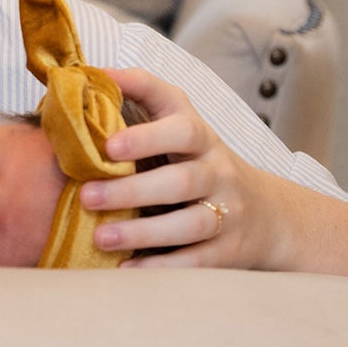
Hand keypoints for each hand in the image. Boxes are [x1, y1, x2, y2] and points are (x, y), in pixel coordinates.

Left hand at [78, 68, 282, 269]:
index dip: (146, 130)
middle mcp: (216, 169)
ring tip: (101, 237)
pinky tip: (127, 269)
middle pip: (182, 177)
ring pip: (192, 221)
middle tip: (87, 194)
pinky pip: (198, 260)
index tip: (107, 140)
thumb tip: (80, 77)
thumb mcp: (176, 126)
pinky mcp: (229, 249)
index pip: (178, 119)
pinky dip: (163, 267)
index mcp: (197, 134)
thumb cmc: (196, 162)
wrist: (267, 214)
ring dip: (144, 230)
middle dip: (134, 188)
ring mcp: (228, 210)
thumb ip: (137, 102)